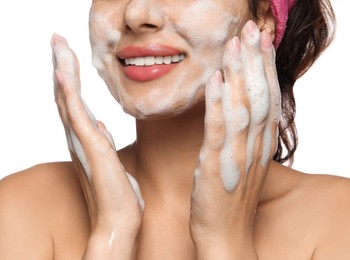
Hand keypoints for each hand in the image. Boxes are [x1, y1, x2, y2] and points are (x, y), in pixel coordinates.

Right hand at [51, 34, 143, 258]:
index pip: (74, 103)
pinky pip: (77, 116)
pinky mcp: (92, 148)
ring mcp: (83, 142)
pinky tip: (62, 75)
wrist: (119, 219)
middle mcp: (78, 138)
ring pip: (68, 100)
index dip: (69, 79)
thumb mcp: (111, 161)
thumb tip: (100, 125)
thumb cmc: (116, 193)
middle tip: (57, 40)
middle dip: (61, 66)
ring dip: (62, 71)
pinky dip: (68, 95)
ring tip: (58, 45)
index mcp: (85, 140)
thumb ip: (102, 141)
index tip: (66, 56)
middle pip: (66, 96)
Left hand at [189, 21, 280, 258]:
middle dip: (256, 60)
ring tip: (235, 43)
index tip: (261, 41)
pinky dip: (218, 104)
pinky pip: (219, 130)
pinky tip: (214, 80)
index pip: (267, 98)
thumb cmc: (230, 199)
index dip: (265, 67)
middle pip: (259, 96)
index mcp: (260, 145)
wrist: (225, 237)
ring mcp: (237, 156)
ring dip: (239, 73)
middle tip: (253, 28)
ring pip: (242, 107)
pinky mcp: (216, 166)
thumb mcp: (242, 163)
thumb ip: (244, 136)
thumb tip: (238, 109)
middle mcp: (254, 147)